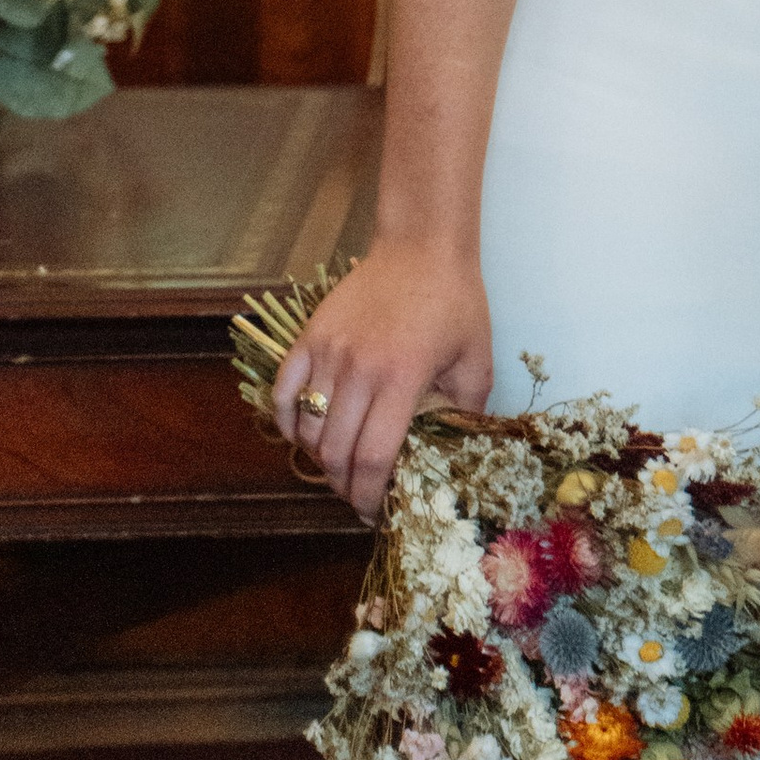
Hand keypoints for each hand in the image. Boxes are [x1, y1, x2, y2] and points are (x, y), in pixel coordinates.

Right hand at [271, 237, 494, 521]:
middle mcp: (358, 369)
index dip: (367, 498)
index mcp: (402, 379)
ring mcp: (328, 351)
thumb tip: (455, 457)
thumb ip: (466, 413)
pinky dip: (288, 421)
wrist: (422, 244)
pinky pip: (283, 393)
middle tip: (356, 493)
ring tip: (337, 465)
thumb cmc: (454, 301)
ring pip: (307, 428)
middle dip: (343, 486)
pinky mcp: (309, 336)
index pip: (371, 459)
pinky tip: (305, 433)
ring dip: (318, 457)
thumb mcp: (477, 359)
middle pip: (333, 453)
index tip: (372, 514)